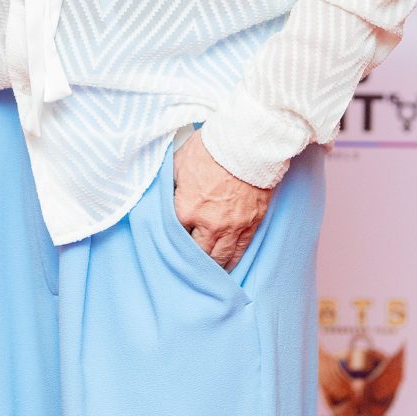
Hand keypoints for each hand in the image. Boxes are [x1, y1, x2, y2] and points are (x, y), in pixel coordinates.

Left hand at [172, 131, 273, 272]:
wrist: (249, 143)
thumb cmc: (212, 148)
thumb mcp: (179, 162)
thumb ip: (170, 186)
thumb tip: (164, 197)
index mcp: (186, 209)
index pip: (173, 236)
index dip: (171, 240)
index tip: (168, 243)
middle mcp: (209, 224)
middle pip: (197, 255)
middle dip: (190, 260)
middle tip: (185, 265)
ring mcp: (233, 227)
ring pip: (220, 259)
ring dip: (212, 267)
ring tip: (206, 272)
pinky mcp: (251, 224)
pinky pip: (241, 251)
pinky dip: (232, 261)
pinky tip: (227, 266)